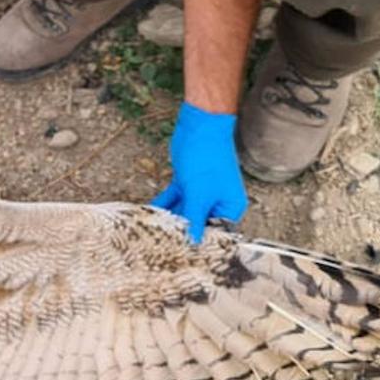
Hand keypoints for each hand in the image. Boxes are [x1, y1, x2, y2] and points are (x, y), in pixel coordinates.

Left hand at [151, 102, 247, 242]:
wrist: (200, 126)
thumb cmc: (207, 158)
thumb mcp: (199, 194)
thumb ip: (194, 218)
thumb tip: (193, 242)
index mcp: (229, 207)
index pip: (215, 232)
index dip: (198, 241)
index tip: (180, 253)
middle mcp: (217, 202)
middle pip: (198, 222)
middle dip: (180, 230)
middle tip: (161, 243)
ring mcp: (201, 192)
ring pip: (183, 211)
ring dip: (168, 218)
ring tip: (151, 230)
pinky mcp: (187, 183)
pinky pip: (174, 199)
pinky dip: (163, 204)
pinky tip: (150, 213)